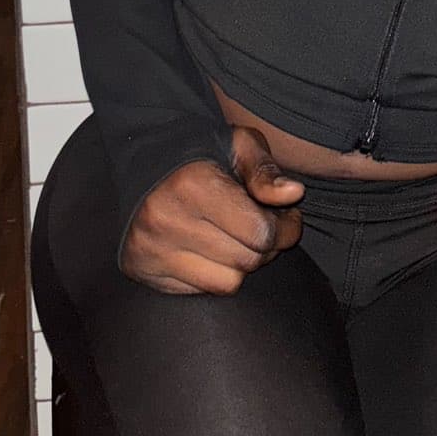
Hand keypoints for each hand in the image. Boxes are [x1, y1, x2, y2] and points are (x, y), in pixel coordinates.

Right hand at [119, 125, 304, 293]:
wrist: (142, 160)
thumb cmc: (201, 151)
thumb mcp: (239, 144)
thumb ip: (266, 171)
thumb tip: (293, 193)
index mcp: (193, 185)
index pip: (260, 232)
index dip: (286, 228)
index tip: (288, 217)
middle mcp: (167, 220)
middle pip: (247, 260)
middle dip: (268, 246)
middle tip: (265, 226)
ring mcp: (151, 249)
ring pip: (227, 283)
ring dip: (242, 263)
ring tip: (239, 237)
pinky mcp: (142, 269)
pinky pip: (199, 291)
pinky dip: (214, 274)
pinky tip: (212, 248)